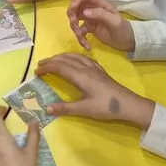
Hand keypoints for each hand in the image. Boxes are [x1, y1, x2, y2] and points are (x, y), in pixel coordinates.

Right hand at [36, 53, 155, 127]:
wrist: (128, 103)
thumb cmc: (107, 107)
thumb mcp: (85, 109)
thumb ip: (65, 108)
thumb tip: (46, 108)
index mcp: (80, 76)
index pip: (59, 67)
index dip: (47, 67)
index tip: (36, 71)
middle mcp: (86, 68)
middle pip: (65, 59)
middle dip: (51, 60)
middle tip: (40, 64)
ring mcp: (94, 68)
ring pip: (74, 56)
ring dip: (61, 57)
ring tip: (52, 61)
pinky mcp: (100, 70)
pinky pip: (83, 58)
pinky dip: (73, 57)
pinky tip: (74, 60)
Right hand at [67, 0, 134, 51]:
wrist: (128, 42)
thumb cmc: (123, 29)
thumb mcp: (114, 21)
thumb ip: (100, 14)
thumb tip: (84, 12)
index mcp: (101, 3)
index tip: (73, 8)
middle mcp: (94, 8)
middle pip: (77, 6)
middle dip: (72, 15)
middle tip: (74, 25)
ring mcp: (90, 18)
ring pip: (76, 18)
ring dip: (75, 28)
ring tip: (81, 38)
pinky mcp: (89, 28)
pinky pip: (80, 30)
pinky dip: (80, 38)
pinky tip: (87, 46)